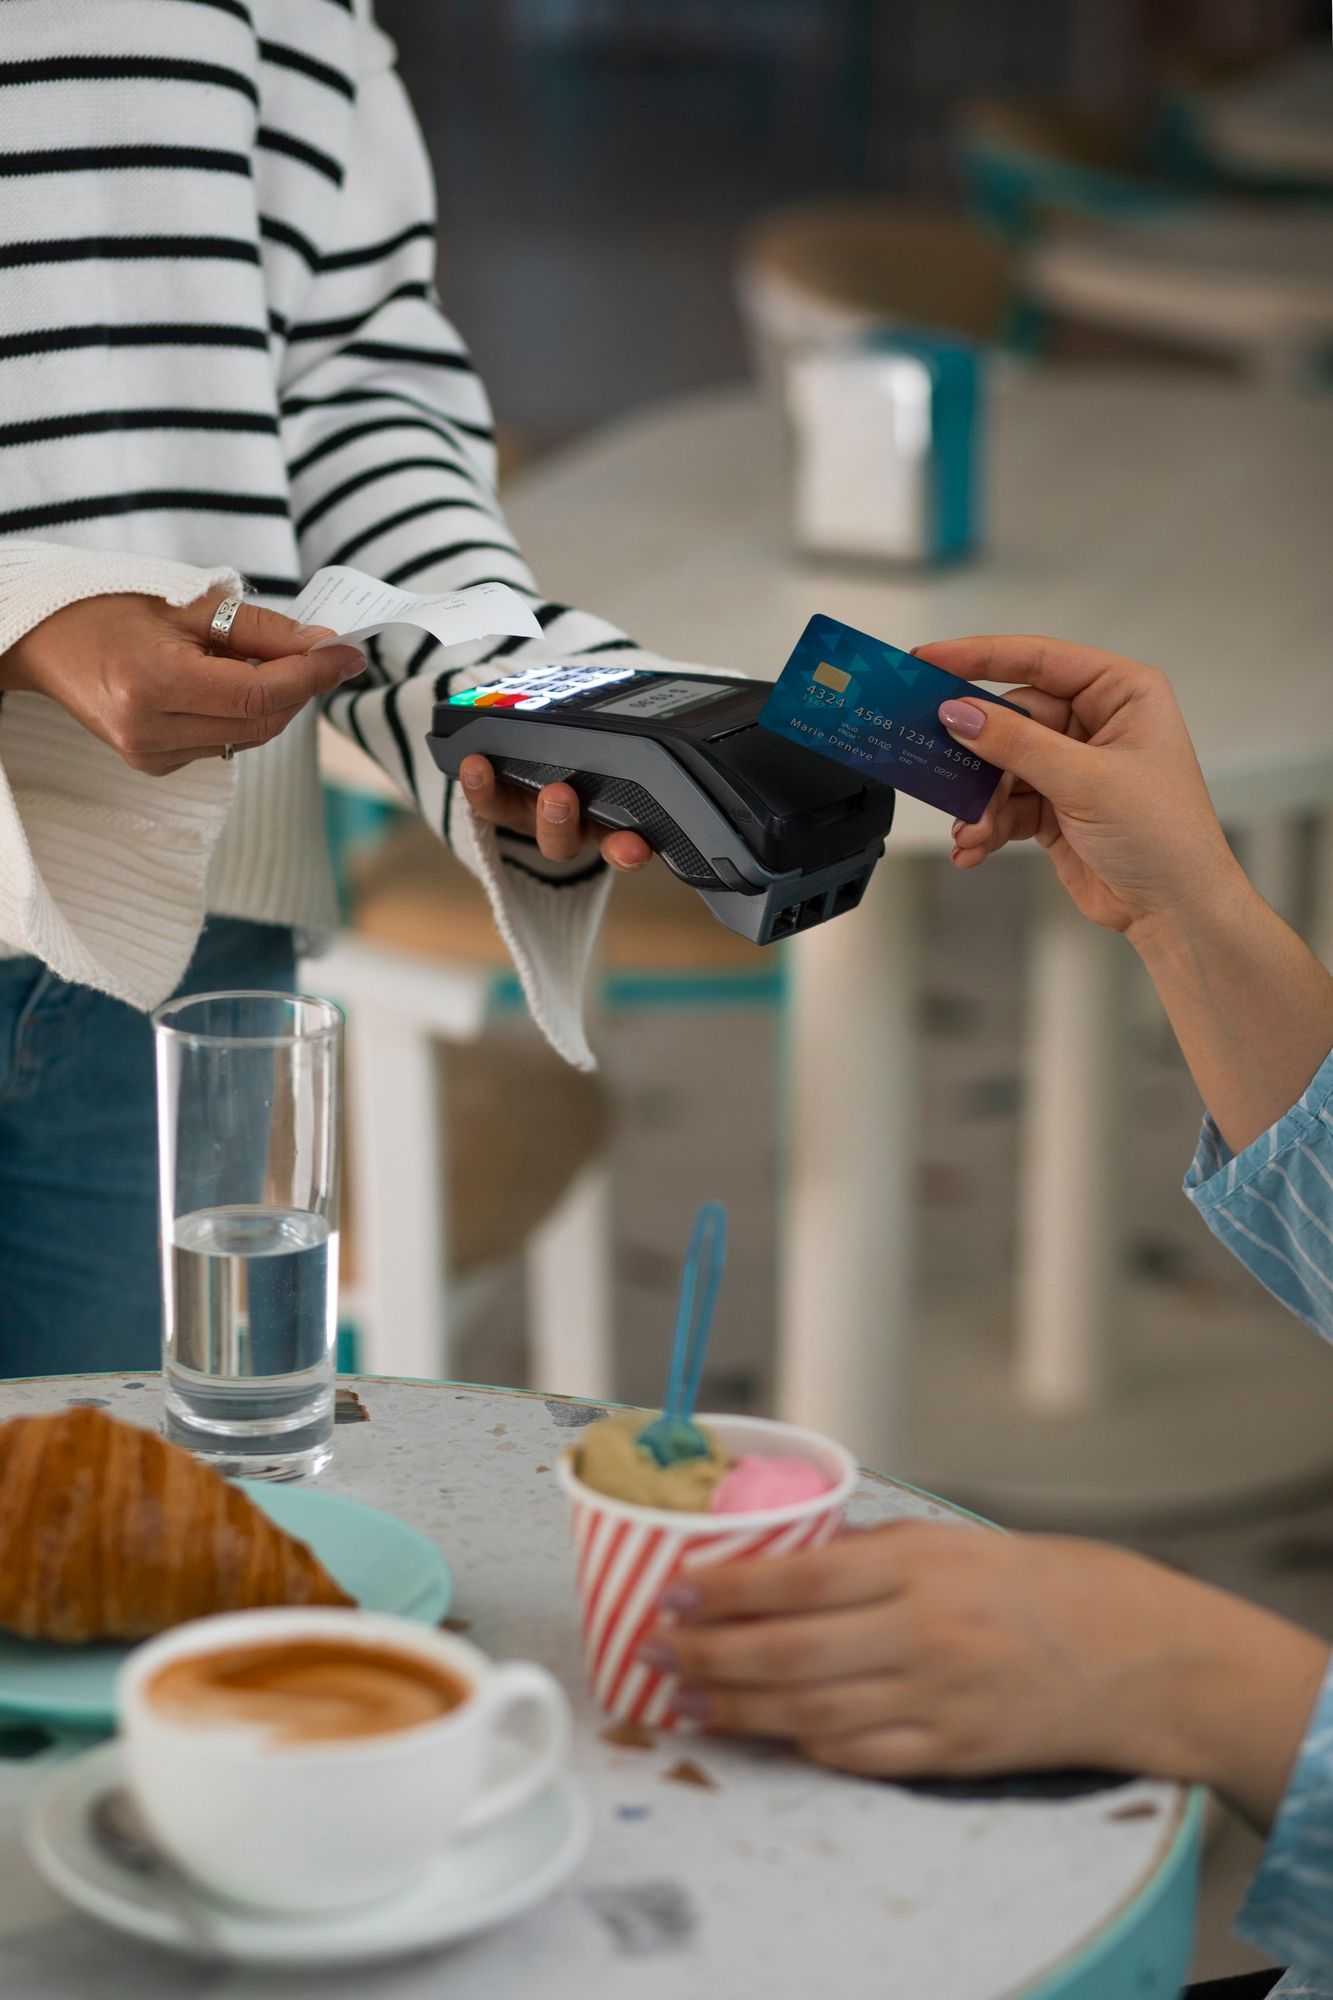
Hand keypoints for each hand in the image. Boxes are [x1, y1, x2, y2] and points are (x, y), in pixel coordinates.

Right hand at [0, 591, 364, 775]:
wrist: (45, 641)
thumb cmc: (108, 609)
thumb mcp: (186, 602)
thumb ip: (260, 628)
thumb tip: (322, 644)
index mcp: (154, 684)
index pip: (258, 694)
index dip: (312, 674)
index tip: (348, 653)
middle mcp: (151, 731)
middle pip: (261, 723)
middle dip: (300, 688)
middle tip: (322, 651)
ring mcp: (151, 755)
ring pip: (248, 738)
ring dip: (273, 701)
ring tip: (260, 658)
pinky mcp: (155, 765)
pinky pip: (223, 743)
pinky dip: (242, 714)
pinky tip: (223, 683)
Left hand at [458, 754, 651, 871]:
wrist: (551, 748)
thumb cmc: (596, 755)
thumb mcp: (616, 756)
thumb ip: (628, 746)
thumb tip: (660, 705)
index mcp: (609, 820)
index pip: (622, 843)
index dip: (629, 851)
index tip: (637, 848)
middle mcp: (572, 826)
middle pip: (565, 841)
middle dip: (560, 821)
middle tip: (559, 795)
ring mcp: (535, 817)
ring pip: (524, 825)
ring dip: (509, 802)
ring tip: (517, 779)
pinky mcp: (503, 804)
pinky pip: (488, 803)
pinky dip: (479, 786)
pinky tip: (473, 763)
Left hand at [646, 1522, 1328, 1829]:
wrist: (1133, 1653)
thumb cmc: (1035, 1583)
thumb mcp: (950, 1540)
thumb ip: (867, 1551)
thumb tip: (780, 1560)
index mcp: (918, 1566)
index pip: (798, 1579)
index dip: (726, 1591)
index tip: (675, 1591)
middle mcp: (922, 1632)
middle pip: (788, 1653)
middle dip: (708, 1655)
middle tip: (656, 1649)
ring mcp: (936, 1698)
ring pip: (809, 1712)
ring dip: (737, 1709)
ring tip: (687, 1697)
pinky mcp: (951, 1751)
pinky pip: (857, 1754)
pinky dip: (803, 1745)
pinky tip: (766, 1732)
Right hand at [920, 636, 1245, 940]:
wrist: (1176, 911)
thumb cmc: (1164, 836)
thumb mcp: (1086, 781)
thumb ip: (1017, 744)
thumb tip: (959, 713)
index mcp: (1120, 693)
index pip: (1038, 660)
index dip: (979, 657)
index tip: (929, 660)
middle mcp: (1096, 723)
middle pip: (1012, 719)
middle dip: (978, 755)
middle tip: (938, 766)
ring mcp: (1074, 766)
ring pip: (1003, 766)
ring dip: (981, 801)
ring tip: (970, 831)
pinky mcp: (1056, 806)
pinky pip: (1006, 804)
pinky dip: (988, 825)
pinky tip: (975, 848)